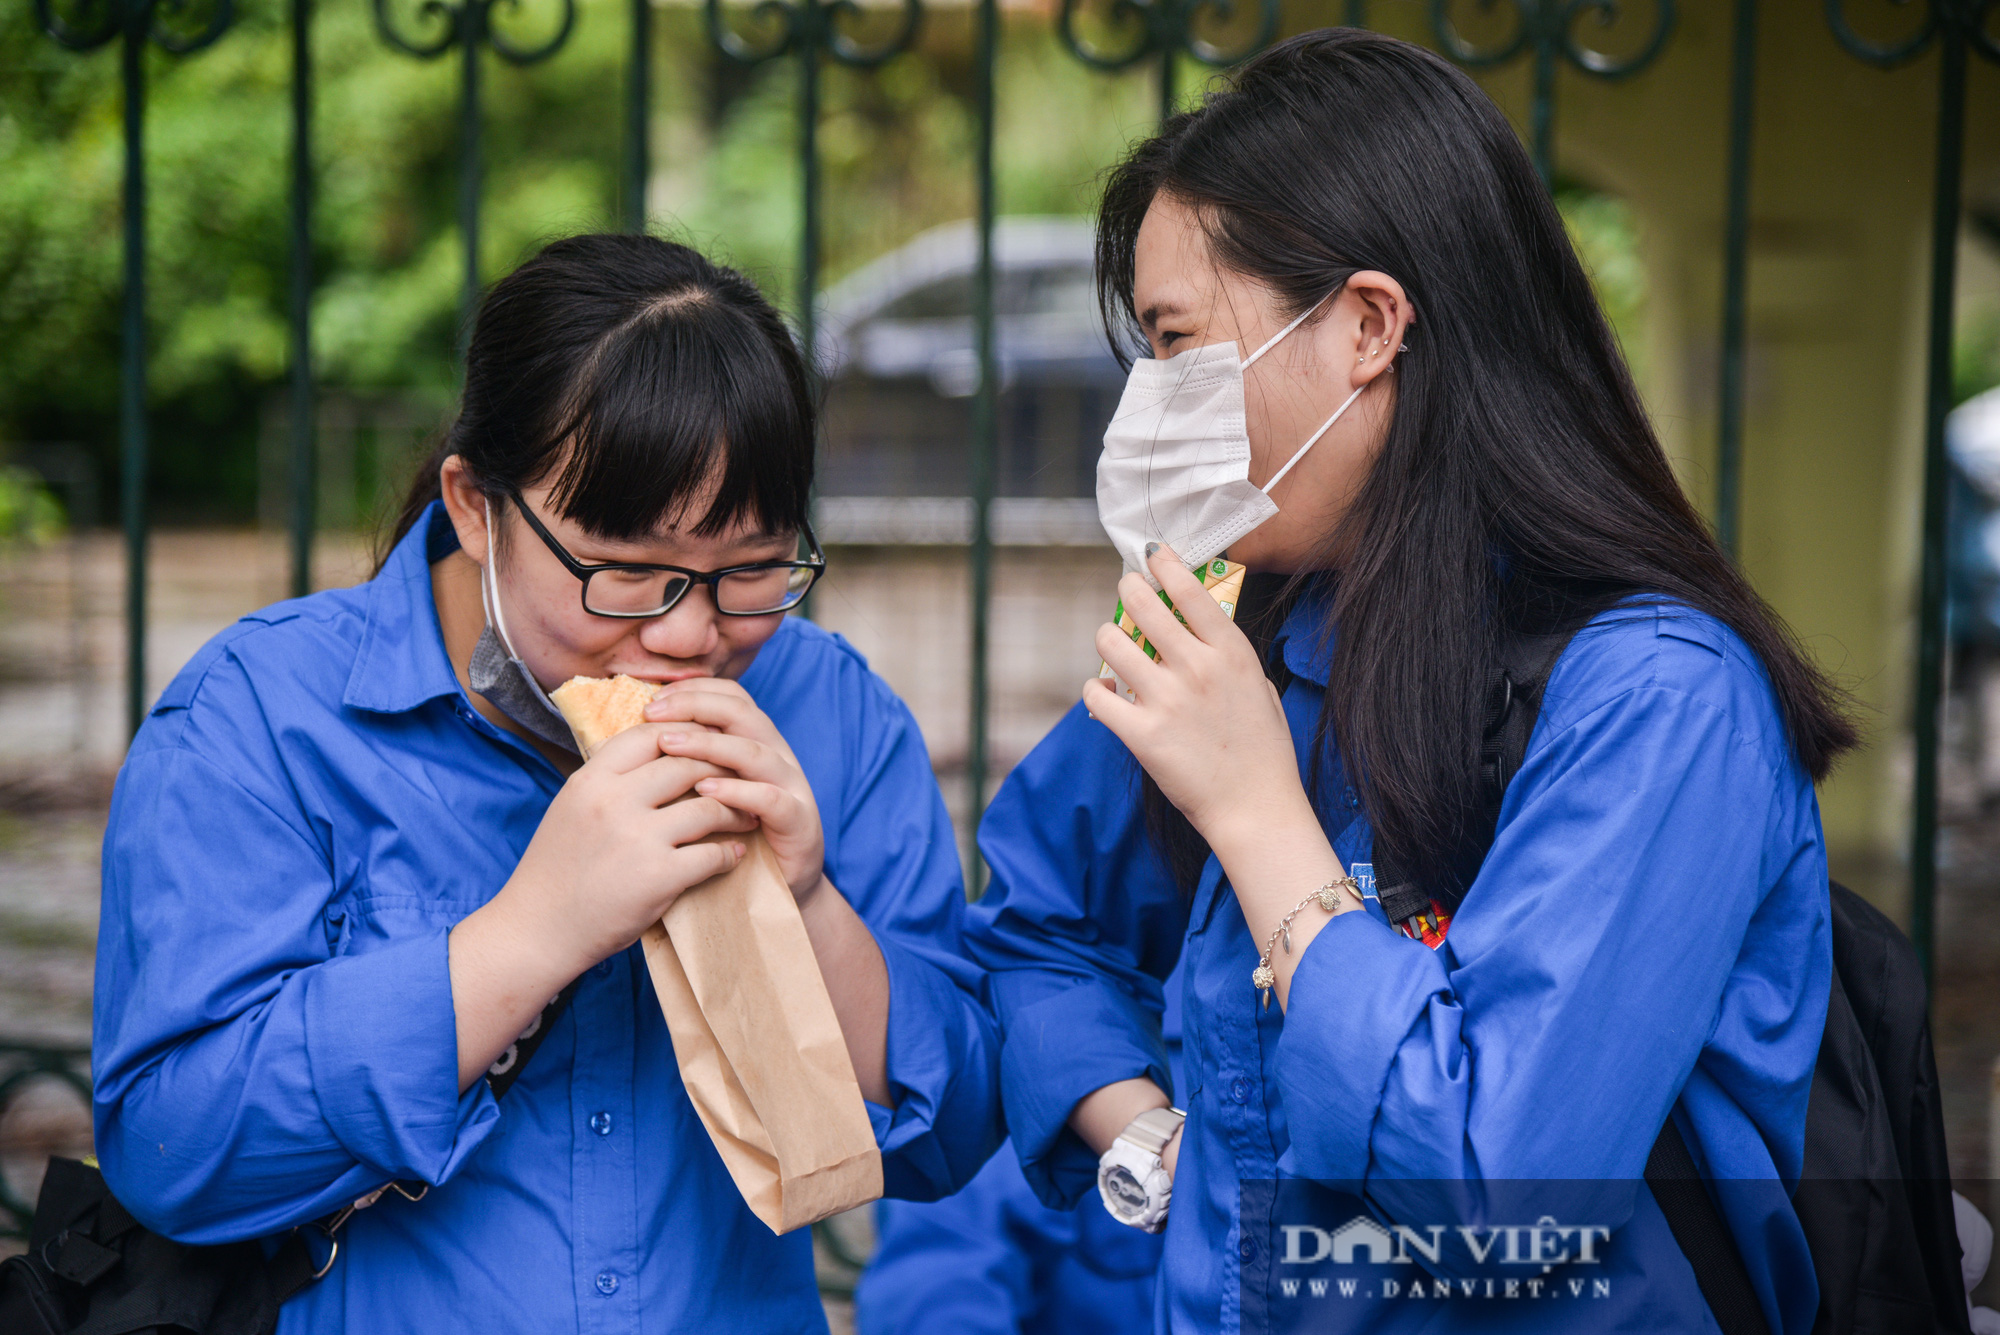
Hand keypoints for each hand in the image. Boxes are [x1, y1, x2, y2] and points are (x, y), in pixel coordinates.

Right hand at [492, 721, 756, 977]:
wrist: (537, 931)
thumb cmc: (557, 871)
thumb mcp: (572, 808)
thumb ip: (610, 781)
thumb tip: (655, 751)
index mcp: (591, 780)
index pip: (651, 734)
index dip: (686, 735)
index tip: (708, 744)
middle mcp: (613, 801)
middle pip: (687, 764)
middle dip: (721, 769)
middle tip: (741, 778)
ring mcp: (637, 838)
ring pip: (708, 805)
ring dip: (736, 811)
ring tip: (746, 816)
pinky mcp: (658, 876)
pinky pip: (712, 854)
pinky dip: (729, 854)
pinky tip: (733, 855)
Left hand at [644, 678, 827, 902]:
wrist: (772, 896)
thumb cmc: (726, 843)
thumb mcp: (699, 798)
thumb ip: (680, 769)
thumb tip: (625, 742)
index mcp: (754, 744)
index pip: (730, 697)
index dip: (693, 691)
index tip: (652, 701)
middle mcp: (776, 756)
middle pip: (742, 712)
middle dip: (695, 706)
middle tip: (654, 716)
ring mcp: (791, 787)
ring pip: (755, 751)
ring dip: (710, 745)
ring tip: (670, 745)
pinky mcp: (800, 821)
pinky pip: (771, 798)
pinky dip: (739, 792)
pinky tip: (706, 792)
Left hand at [1084, 544, 1314, 862]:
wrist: (1257, 808)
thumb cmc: (1263, 752)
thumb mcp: (1260, 689)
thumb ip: (1229, 658)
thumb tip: (1197, 633)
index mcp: (1232, 654)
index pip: (1190, 590)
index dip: (1165, 564)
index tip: (1151, 554)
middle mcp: (1198, 668)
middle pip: (1143, 604)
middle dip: (1128, 589)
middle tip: (1126, 590)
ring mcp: (1167, 700)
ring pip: (1111, 642)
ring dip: (1107, 639)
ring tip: (1113, 646)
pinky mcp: (1142, 734)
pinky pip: (1097, 695)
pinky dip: (1097, 692)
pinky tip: (1107, 695)